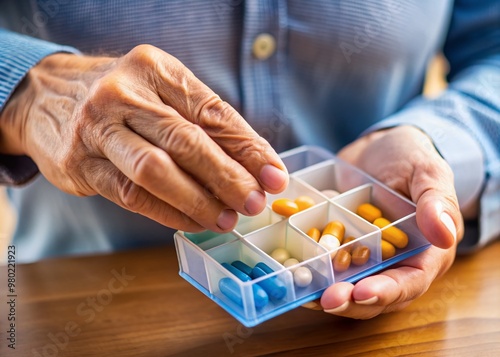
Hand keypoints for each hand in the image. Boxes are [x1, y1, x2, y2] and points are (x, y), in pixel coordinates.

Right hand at [0, 45, 287, 232]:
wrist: (48, 97)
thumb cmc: (124, 99)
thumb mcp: (162, 94)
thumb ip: (205, 126)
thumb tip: (256, 167)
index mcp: (155, 69)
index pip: (212, 112)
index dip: (248, 148)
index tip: (274, 176)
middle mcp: (124, 93)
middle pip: (186, 140)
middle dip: (228, 176)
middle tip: (255, 202)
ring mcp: (97, 128)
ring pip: (156, 170)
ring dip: (198, 200)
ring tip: (227, 218)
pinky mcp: (80, 164)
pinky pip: (131, 194)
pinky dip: (168, 213)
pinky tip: (193, 222)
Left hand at [320, 125, 463, 318]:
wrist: (377, 147)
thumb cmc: (410, 157)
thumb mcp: (428, 173)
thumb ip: (436, 202)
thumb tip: (445, 235)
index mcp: (424, 253)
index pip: (409, 281)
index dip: (386, 291)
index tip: (362, 292)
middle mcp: (394, 262)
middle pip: (374, 294)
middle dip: (350, 300)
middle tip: (326, 299)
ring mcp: (363, 256)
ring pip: (346, 284)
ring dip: (325, 292)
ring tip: (304, 292)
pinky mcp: (339, 245)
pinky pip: (325, 262)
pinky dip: (310, 268)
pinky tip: (290, 270)